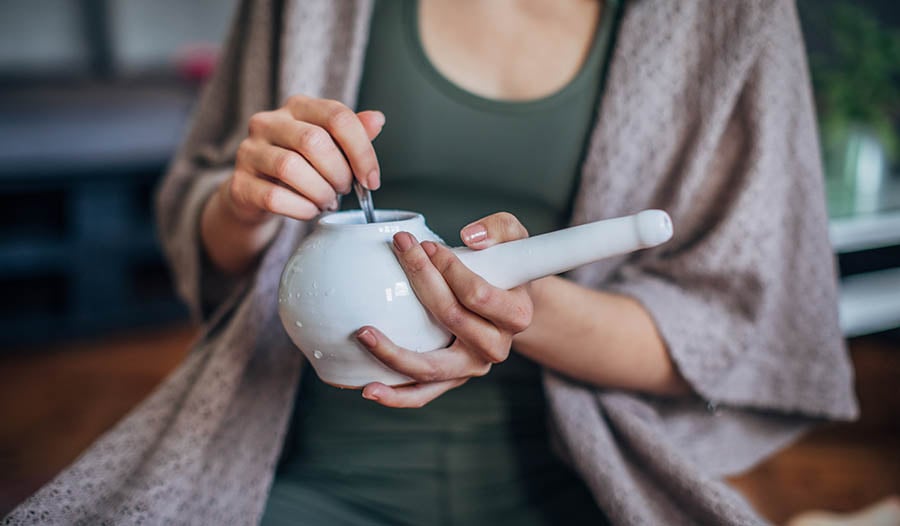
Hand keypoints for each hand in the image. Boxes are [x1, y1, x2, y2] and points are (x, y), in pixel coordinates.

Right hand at [221, 94, 384, 225]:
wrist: (257, 193)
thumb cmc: (301, 165)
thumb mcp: (330, 146)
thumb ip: (353, 133)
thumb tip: (377, 119)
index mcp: (298, 107)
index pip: (337, 117)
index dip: (362, 151)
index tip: (371, 180)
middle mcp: (269, 122)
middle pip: (314, 141)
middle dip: (339, 173)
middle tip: (344, 190)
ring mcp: (250, 151)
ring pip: (291, 168)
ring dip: (320, 192)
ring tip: (327, 201)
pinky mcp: (239, 183)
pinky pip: (275, 196)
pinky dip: (302, 208)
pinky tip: (310, 210)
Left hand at [356, 213, 532, 407]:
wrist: (507, 304)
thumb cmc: (504, 268)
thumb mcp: (514, 238)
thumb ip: (499, 228)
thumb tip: (469, 238)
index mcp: (516, 315)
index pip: (478, 294)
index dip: (450, 267)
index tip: (427, 244)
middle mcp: (496, 347)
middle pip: (452, 320)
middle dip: (422, 281)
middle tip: (399, 250)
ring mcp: (471, 368)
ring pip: (432, 368)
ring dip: (395, 353)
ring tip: (364, 334)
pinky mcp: (450, 379)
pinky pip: (422, 394)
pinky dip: (396, 395)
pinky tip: (369, 389)